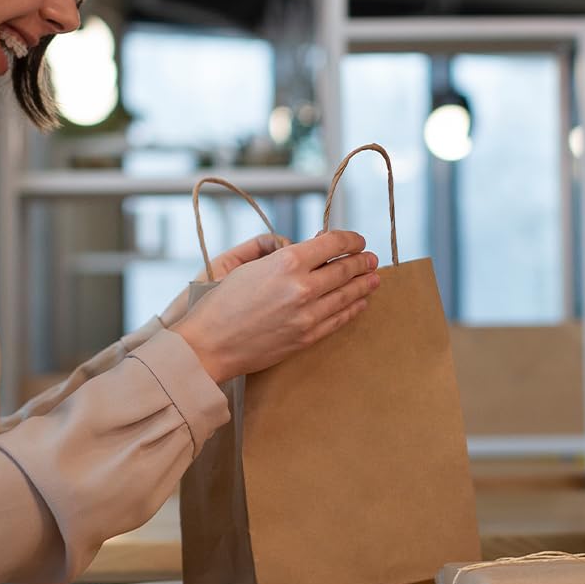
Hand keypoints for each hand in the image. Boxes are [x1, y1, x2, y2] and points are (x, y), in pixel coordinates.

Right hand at [175, 230, 379, 382]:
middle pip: (345, 268)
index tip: (358, 240)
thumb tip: (313, 247)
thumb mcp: (251, 265)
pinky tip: (361, 302)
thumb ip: (284, 254)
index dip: (351, 239)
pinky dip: (353, 308)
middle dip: (363, 261)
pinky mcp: (307, 336)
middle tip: (372, 258)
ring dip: (364, 284)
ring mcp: (308, 314)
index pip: (333, 243)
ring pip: (347, 294)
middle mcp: (302, 286)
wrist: (209, 344)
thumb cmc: (223, 301)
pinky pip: (339, 319)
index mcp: (288, 261)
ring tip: (375, 278)